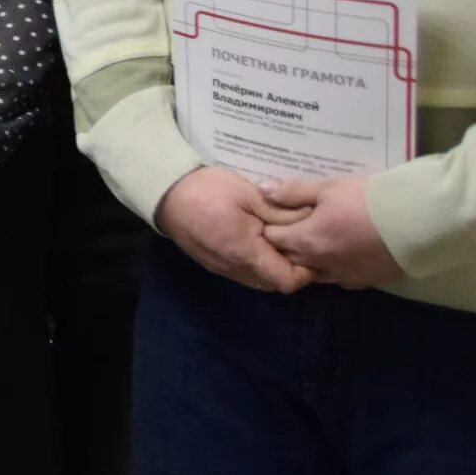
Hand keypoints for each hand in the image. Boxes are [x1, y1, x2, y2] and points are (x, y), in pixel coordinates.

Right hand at [156, 166, 315, 293]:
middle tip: (296, 244)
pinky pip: (242, 273)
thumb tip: (310, 224)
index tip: (310, 250)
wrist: (165, 192)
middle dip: (289, 269)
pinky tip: (255, 242)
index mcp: (245, 252)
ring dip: (271, 268)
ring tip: (276, 242)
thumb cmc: (208, 190)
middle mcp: (233, 267)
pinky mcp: (212, 263)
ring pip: (258, 281)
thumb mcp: (250, 194)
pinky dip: (255, 265)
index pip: (287, 280)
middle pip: (273, 284)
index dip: (305, 271)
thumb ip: (280, 214)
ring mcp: (220, 268)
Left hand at [259, 175, 402, 288]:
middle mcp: (320, 265)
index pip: (272, 239)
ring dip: (308, 260)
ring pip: (313, 272)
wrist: (420, 222)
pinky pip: (339, 278)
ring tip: (314, 241)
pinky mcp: (366, 281)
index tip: (273, 215)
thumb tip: (262, 190)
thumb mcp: (329, 188)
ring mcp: (344, 276)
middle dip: (285, 245)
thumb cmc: (370, 200)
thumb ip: (293, 192)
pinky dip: (333, 268)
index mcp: (306, 242)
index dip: (269, 227)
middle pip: (289, 259)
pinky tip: (339, 254)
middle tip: (290, 227)